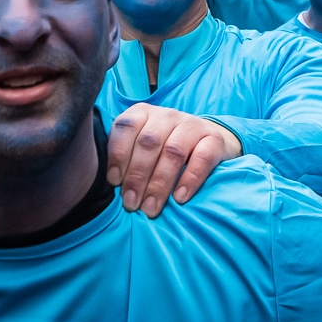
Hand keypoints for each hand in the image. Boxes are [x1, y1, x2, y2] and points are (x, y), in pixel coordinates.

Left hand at [107, 103, 241, 218]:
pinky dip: (189, 179)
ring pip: (173, 151)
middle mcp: (167, 115)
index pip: (126, 127)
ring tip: (150, 208)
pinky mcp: (214, 139)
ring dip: (159, 183)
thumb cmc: (164, 150)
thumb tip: (107, 186)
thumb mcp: (141, 147)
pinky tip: (179, 198)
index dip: (118, 155)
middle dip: (137, 176)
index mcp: (143, 113)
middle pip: (148, 143)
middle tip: (131, 204)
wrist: (210, 141)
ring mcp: (192, 125)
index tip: (114, 183)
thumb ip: (125, 158)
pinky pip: (202, 158)